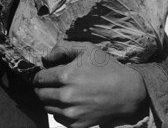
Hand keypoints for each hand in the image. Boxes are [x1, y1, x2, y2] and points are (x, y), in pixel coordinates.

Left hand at [32, 41, 148, 127]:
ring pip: (46, 107)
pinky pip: (58, 119)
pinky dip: (58, 111)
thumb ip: (62, 48)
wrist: (128, 92)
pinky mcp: (79, 124)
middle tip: (48, 84)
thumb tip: (45, 58)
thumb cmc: (106, 67)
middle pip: (40, 93)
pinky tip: (67, 103)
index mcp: (66, 75)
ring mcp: (73, 112)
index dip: (39, 75)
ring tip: (58, 92)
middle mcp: (67, 96)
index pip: (39, 78)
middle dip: (41, 87)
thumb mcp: (86, 49)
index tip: (45, 74)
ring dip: (48, 99)